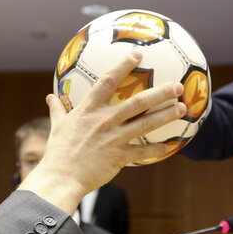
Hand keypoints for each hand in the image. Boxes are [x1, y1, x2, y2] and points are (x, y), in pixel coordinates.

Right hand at [19, 49, 186, 214]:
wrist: (60, 179)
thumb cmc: (58, 153)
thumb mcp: (57, 127)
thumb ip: (57, 110)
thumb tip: (49, 97)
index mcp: (88, 110)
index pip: (107, 81)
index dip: (123, 66)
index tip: (138, 54)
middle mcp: (104, 121)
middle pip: (136, 102)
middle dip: (160, 92)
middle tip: (178, 85)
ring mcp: (113, 138)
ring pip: (145, 124)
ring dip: (166, 115)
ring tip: (182, 108)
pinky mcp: (118, 157)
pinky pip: (142, 152)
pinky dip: (157, 150)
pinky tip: (171, 146)